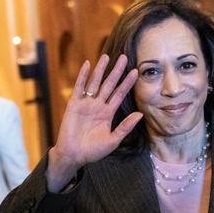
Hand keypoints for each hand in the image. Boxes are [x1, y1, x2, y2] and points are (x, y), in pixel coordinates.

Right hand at [46, 54, 142, 190]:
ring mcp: (86, 104)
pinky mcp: (74, 104)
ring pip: (95, 83)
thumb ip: (125, 127)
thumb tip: (140, 114)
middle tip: (124, 57)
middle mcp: (98, 105)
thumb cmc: (93, 151)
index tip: (136, 72)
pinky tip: (87, 64)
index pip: (120, 94)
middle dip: (116, 71)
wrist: (74, 156)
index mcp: (108, 113)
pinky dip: (83, 76)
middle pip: (109, 84)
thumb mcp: (113, 140)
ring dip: (101, 70)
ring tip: (107, 56)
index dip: (127, 83)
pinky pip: (79, 87)